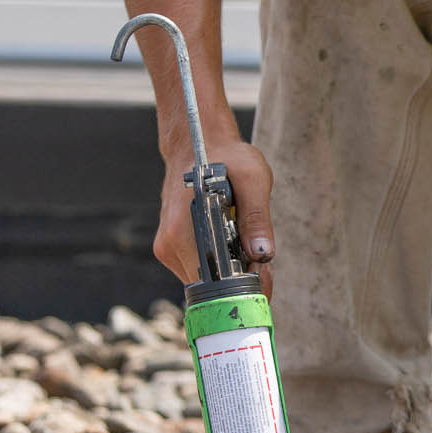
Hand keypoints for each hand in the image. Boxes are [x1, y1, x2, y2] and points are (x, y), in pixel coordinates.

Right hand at [152, 138, 275, 291]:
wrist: (197, 144)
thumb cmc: (226, 157)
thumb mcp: (252, 179)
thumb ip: (257, 217)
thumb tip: (262, 255)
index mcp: (182, 232)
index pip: (213, 285)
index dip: (242, 287)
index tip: (263, 273)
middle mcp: (170, 245)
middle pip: (210, 287)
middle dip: (240, 282)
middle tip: (262, 261)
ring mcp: (168, 248)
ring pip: (207, 281)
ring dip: (231, 273)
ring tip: (248, 245)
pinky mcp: (172, 248)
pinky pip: (202, 269)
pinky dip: (221, 264)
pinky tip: (233, 243)